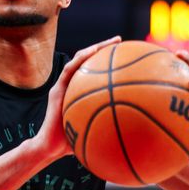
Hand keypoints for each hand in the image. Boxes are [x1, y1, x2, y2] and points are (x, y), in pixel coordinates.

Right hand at [35, 35, 121, 159]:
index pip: (95, 72)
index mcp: (80, 92)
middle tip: (119, 41)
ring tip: (110, 42)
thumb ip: (111, 125)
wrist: (51, 147)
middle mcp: (72, 86)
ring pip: (79, 60)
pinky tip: (93, 52)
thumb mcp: (98, 132)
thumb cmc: (74, 144)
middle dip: (104, 49)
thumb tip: (137, 129)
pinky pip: (69, 70)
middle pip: (88, 61)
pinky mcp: (56, 89)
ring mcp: (63, 86)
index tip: (125, 54)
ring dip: (94, 48)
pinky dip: (80, 58)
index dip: (108, 61)